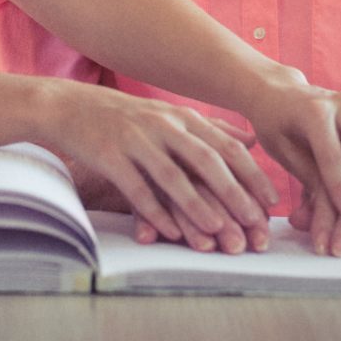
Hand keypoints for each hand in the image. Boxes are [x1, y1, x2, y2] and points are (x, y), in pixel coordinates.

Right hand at [45, 82, 277, 252]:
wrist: (69, 106)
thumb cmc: (124, 117)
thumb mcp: (169, 114)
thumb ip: (210, 128)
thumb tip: (252, 140)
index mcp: (181, 117)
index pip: (226, 145)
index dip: (252, 173)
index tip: (272, 201)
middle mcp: (162, 125)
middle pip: (206, 161)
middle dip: (234, 193)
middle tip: (255, 223)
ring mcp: (134, 140)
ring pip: (172, 177)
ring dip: (197, 207)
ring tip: (218, 232)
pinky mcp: (108, 155)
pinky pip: (136, 188)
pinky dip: (154, 212)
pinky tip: (168, 233)